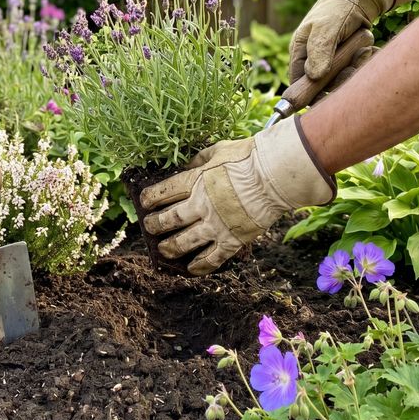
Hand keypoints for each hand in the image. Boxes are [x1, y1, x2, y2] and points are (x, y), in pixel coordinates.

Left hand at [140, 117, 334, 274]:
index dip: (150, 198)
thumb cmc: (247, 158)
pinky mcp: (232, 240)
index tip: (144, 202)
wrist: (274, 175)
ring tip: (163, 250)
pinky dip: (200, 265)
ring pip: (185, 242)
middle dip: (155, 225)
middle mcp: (201, 205)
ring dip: (171, 248)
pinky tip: (191, 268)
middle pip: (170, 220)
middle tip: (149, 228)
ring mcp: (216, 225)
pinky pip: (212, 258)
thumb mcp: (218, 151)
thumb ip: (199, 160)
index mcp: (195, 181)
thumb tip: (188, 166)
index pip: (163, 192)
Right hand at [289, 0, 393, 87]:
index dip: (310, 92)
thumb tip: (314, 77)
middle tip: (355, 60)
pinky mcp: (347, 61)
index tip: (327, 92)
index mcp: (300, 52)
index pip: (298, 82)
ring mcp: (331, 62)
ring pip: (341, 80)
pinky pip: (355, 72)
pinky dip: (365, 63)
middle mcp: (313, 60)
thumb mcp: (326, 27)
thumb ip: (319, 50)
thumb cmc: (338, 8)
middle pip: (323, 85)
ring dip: (356, 67)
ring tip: (365, 49)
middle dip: (341, 76)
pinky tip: (371, 50)